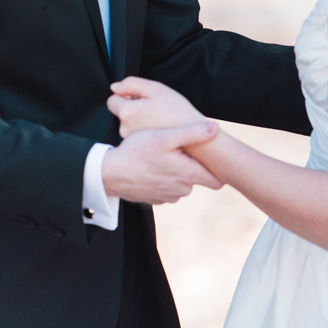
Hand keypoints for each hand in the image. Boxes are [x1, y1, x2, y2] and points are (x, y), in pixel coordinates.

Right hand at [101, 123, 223, 204]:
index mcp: (189, 174)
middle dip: (190, 166)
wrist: (111, 173)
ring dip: (175, 173)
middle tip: (175, 150)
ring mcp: (169, 196)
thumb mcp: (164, 137)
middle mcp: (182, 189)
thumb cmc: (137, 152)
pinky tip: (151, 168)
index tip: (210, 160)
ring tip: (160, 158)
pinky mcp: (156, 199)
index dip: (216, 170)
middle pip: (197, 178)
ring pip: (181, 183)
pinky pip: (167, 188)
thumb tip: (216, 128)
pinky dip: (162, 180)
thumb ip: (192, 132)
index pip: (217, 181)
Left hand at [108, 76, 205, 136]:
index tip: (140, 97)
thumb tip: (114, 87)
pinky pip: (137, 133)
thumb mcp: (156, 89)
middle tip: (153, 107)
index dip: (126, 95)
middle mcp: (124, 128)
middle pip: (121, 112)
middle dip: (133, 107)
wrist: (194, 139)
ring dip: (140, 118)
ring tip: (159, 118)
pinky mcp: (140, 147)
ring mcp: (132, 140)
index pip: (112, 100)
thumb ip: (131, 84)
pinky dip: (145, 129)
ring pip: (129, 123)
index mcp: (127, 112)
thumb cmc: (177, 112)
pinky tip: (159, 127)